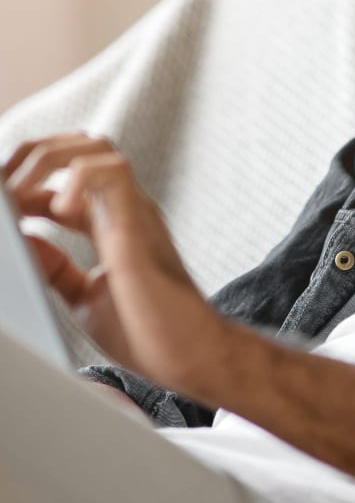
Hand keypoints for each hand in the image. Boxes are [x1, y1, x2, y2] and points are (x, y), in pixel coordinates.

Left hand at [4, 133, 229, 396]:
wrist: (189, 354)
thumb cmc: (149, 332)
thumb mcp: (83, 295)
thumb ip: (56, 266)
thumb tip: (24, 240)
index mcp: (111, 223)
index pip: (64, 177)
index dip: (23, 186)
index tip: (2, 213)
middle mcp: (124, 209)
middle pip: (77, 147)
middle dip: (30, 160)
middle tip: (5, 194)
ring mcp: (134, 212)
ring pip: (94, 148)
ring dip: (47, 161)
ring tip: (21, 196)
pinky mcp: (138, 223)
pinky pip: (111, 171)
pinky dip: (74, 179)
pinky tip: (58, 211)